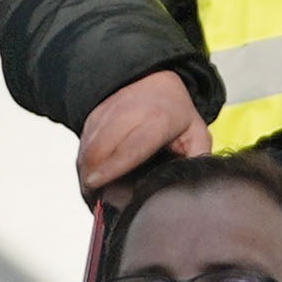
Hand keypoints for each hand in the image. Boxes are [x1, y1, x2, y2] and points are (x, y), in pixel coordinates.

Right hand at [79, 70, 214, 192]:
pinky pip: (82, 143)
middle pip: (100, 149)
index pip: (130, 148)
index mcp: (158, 121)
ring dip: (85, 172)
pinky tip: (91, 177)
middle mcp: (129, 113)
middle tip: (95, 201)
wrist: (154, 80)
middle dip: (92, 177)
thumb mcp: (196, 133)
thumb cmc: (176, 112)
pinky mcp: (93, 116)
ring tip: (91, 194)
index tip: (96, 185)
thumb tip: (194, 183)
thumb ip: (198, 158)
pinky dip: (83, 162)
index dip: (111, 168)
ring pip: (87, 147)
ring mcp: (107, 113)